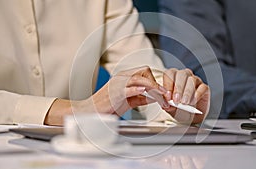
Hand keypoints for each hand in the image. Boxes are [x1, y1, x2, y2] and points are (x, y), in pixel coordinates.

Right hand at [44, 66, 166, 124]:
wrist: (90, 111)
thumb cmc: (108, 106)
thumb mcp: (128, 100)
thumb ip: (141, 97)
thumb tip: (154, 97)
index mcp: (125, 77)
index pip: (145, 71)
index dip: (155, 80)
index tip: (163, 91)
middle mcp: (122, 77)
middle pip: (144, 71)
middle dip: (156, 82)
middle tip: (164, 94)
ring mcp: (118, 84)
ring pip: (139, 78)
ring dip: (153, 86)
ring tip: (162, 94)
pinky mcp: (115, 93)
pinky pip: (128, 88)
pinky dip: (138, 89)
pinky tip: (145, 91)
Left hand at [161, 68, 209, 123]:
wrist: (190, 119)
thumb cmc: (178, 110)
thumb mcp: (169, 108)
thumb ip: (166, 103)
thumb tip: (165, 100)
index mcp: (173, 78)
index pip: (170, 74)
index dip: (168, 84)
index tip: (168, 97)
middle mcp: (184, 76)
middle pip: (182, 74)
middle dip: (178, 88)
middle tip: (176, 100)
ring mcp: (196, 81)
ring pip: (192, 80)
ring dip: (187, 92)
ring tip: (184, 102)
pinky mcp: (204, 88)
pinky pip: (202, 87)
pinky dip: (197, 94)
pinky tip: (193, 101)